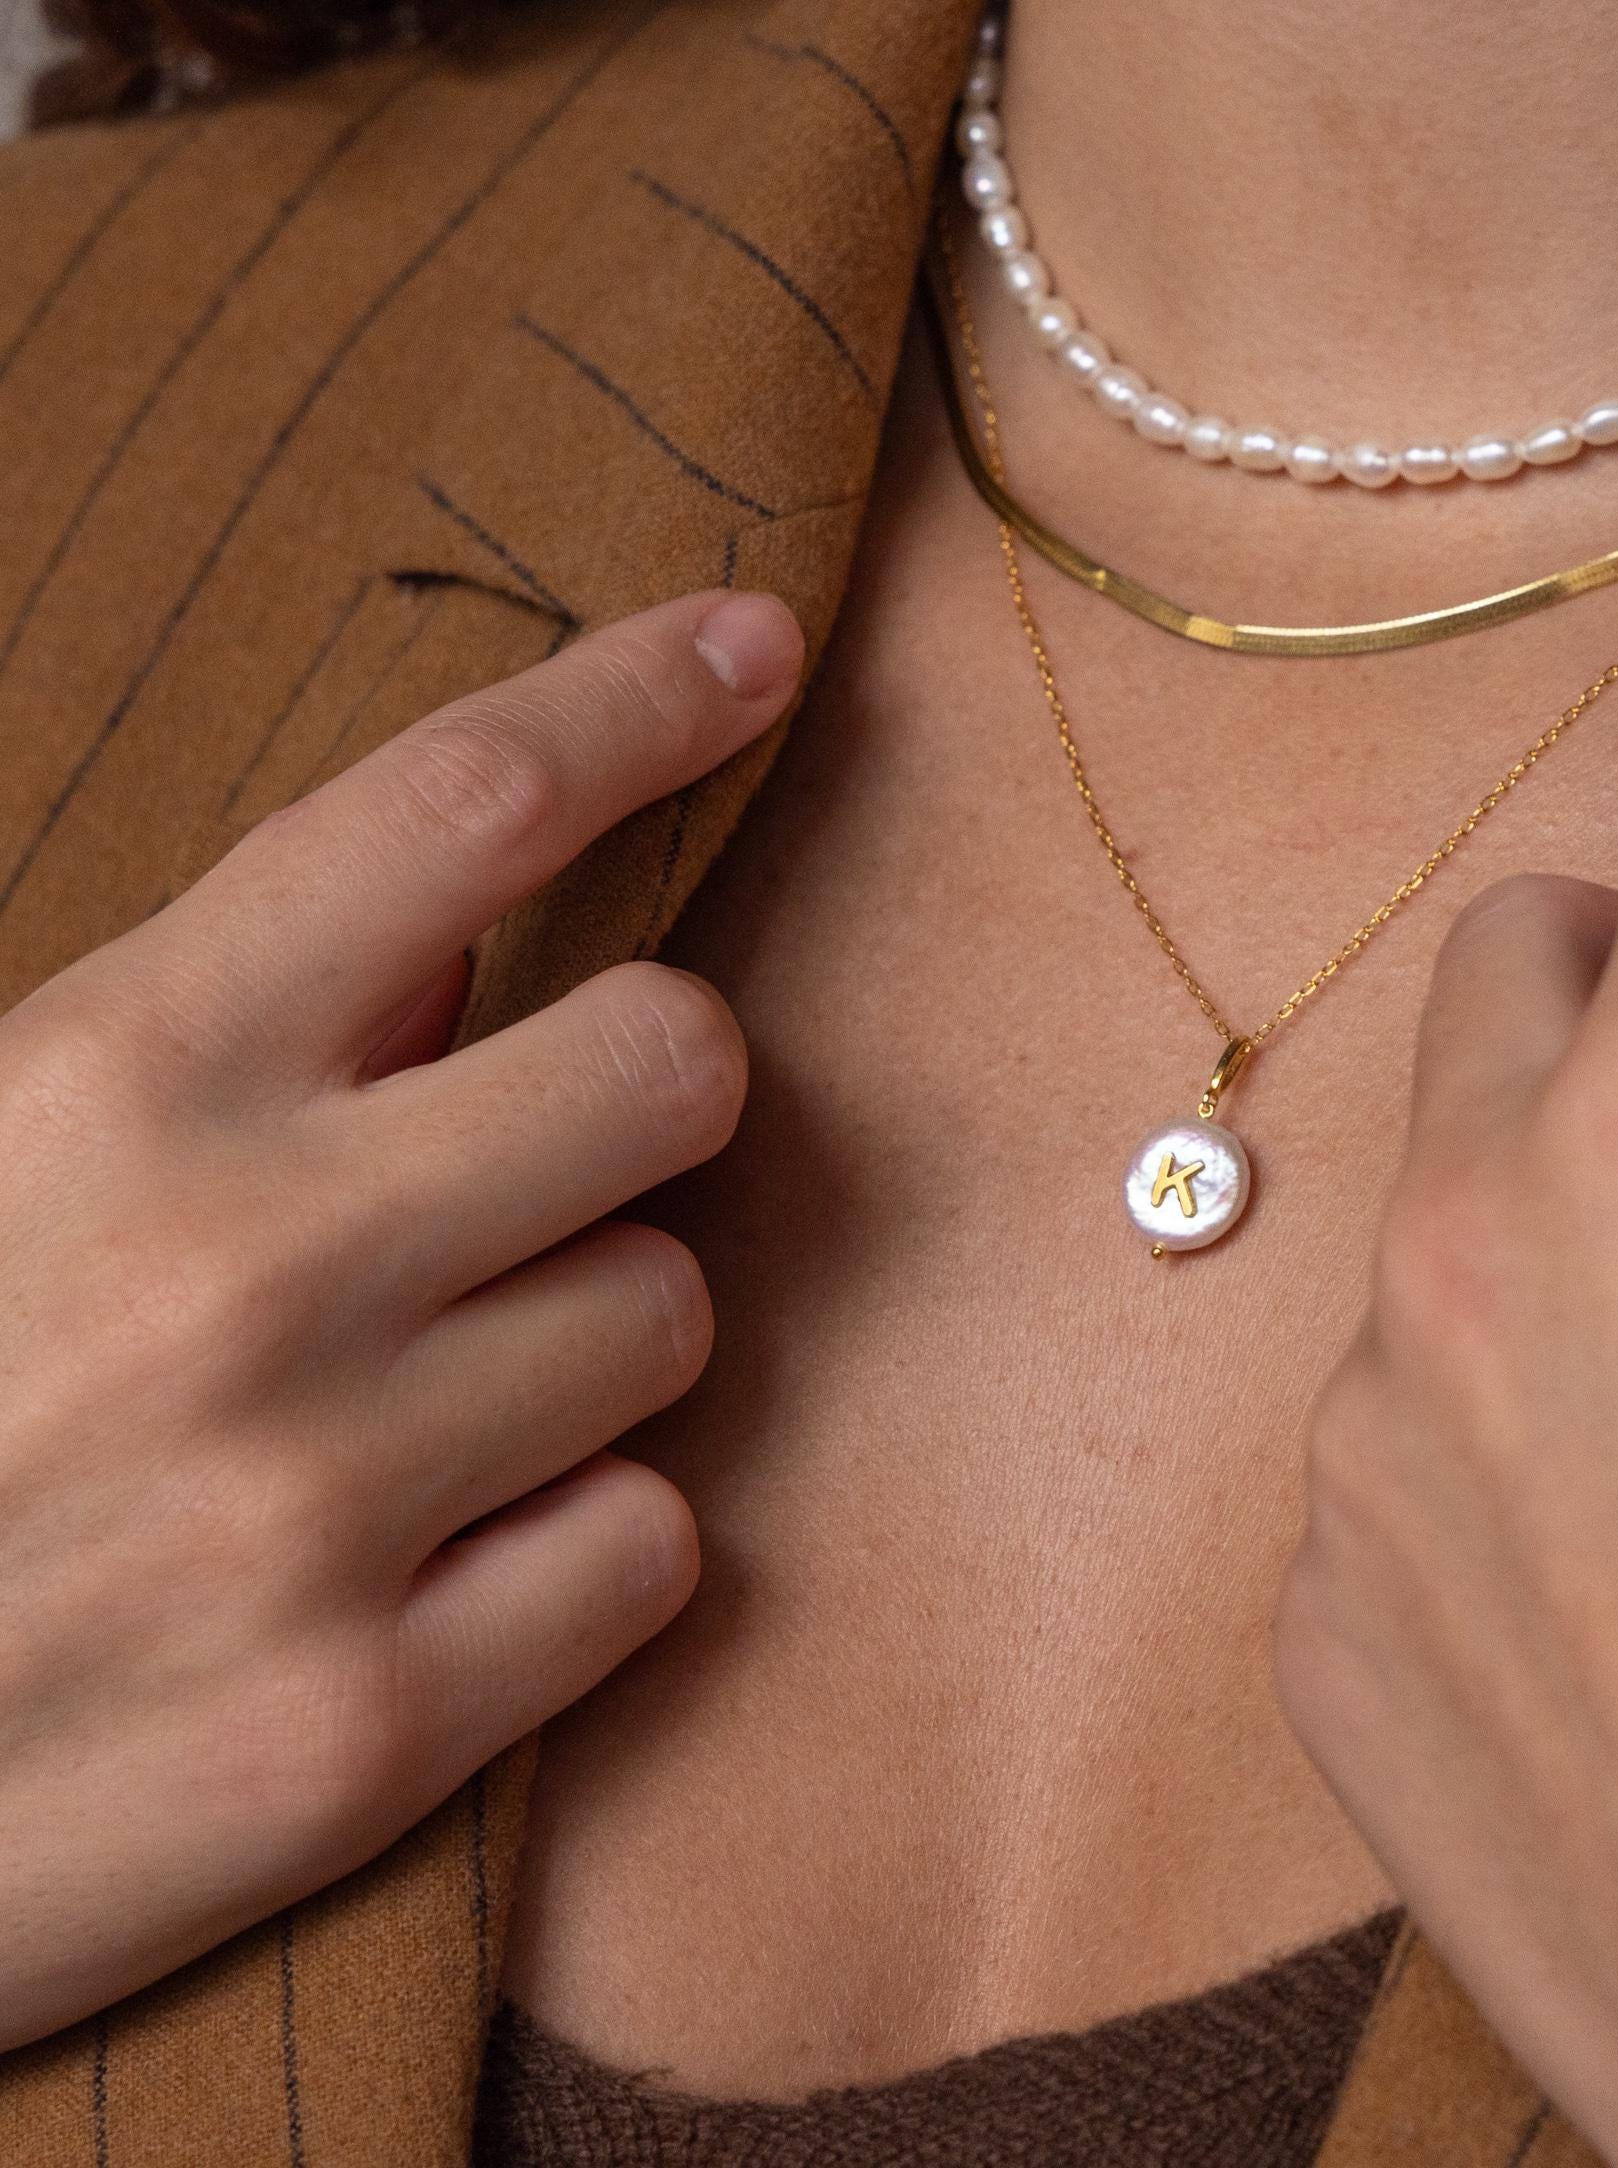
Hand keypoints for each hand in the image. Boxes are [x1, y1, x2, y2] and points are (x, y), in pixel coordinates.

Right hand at [0, 590, 801, 2049]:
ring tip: (416, 1404)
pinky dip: (574, 1550)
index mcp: (110, 1080)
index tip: (754, 645)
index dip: (642, 698)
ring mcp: (313, 1505)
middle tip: (541, 1156)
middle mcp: (239, 1268)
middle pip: (676, 1059)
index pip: (458, 804)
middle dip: (639, 1092)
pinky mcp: (367, 1726)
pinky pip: (651, 1547)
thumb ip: (220, 1037)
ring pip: (672, 1311)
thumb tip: (466, 927)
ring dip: (582, 1340)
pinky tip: (434, 1566)